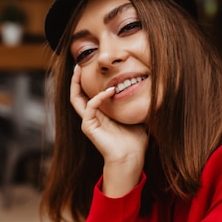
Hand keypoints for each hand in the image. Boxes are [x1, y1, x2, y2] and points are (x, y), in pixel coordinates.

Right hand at [70, 65, 147, 196]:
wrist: (131, 158)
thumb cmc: (135, 141)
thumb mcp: (134, 116)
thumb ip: (133, 104)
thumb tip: (146, 88)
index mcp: (100, 115)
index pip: (88, 94)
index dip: (86, 80)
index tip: (91, 66)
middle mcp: (91, 117)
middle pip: (76, 94)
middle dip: (75, 78)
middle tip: (78, 63)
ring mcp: (88, 122)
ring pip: (75, 98)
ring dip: (77, 83)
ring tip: (80, 70)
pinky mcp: (89, 127)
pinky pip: (90, 107)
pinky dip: (98, 97)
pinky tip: (110, 90)